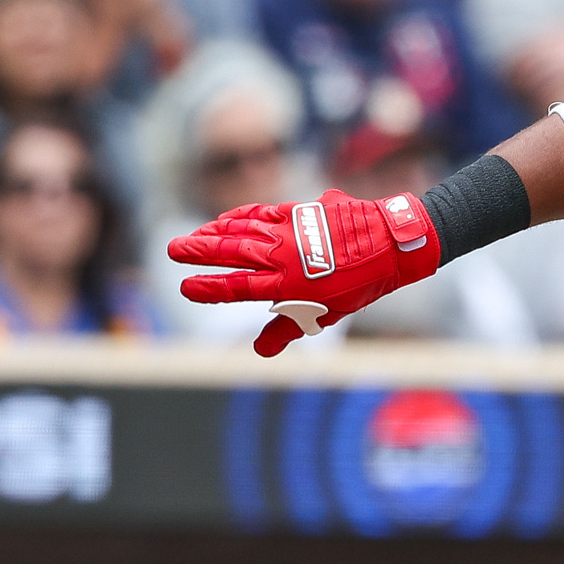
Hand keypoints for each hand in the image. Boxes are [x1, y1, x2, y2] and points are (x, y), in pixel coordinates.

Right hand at [168, 189, 440, 355]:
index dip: (210, 288)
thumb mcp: (327, 313)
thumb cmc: (360, 284)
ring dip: (214, 233)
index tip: (185, 287)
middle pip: (233, 252)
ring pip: (243, 231)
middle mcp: (285, 257)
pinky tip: (225, 219)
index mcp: (291, 285)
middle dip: (200, 252)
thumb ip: (288, 327)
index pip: (240, 287)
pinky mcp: (298, 213)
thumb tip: (260, 350)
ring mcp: (290, 232)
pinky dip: (241, 216)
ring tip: (192, 236)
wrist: (390, 244)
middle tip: (172, 249)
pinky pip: (262, 213)